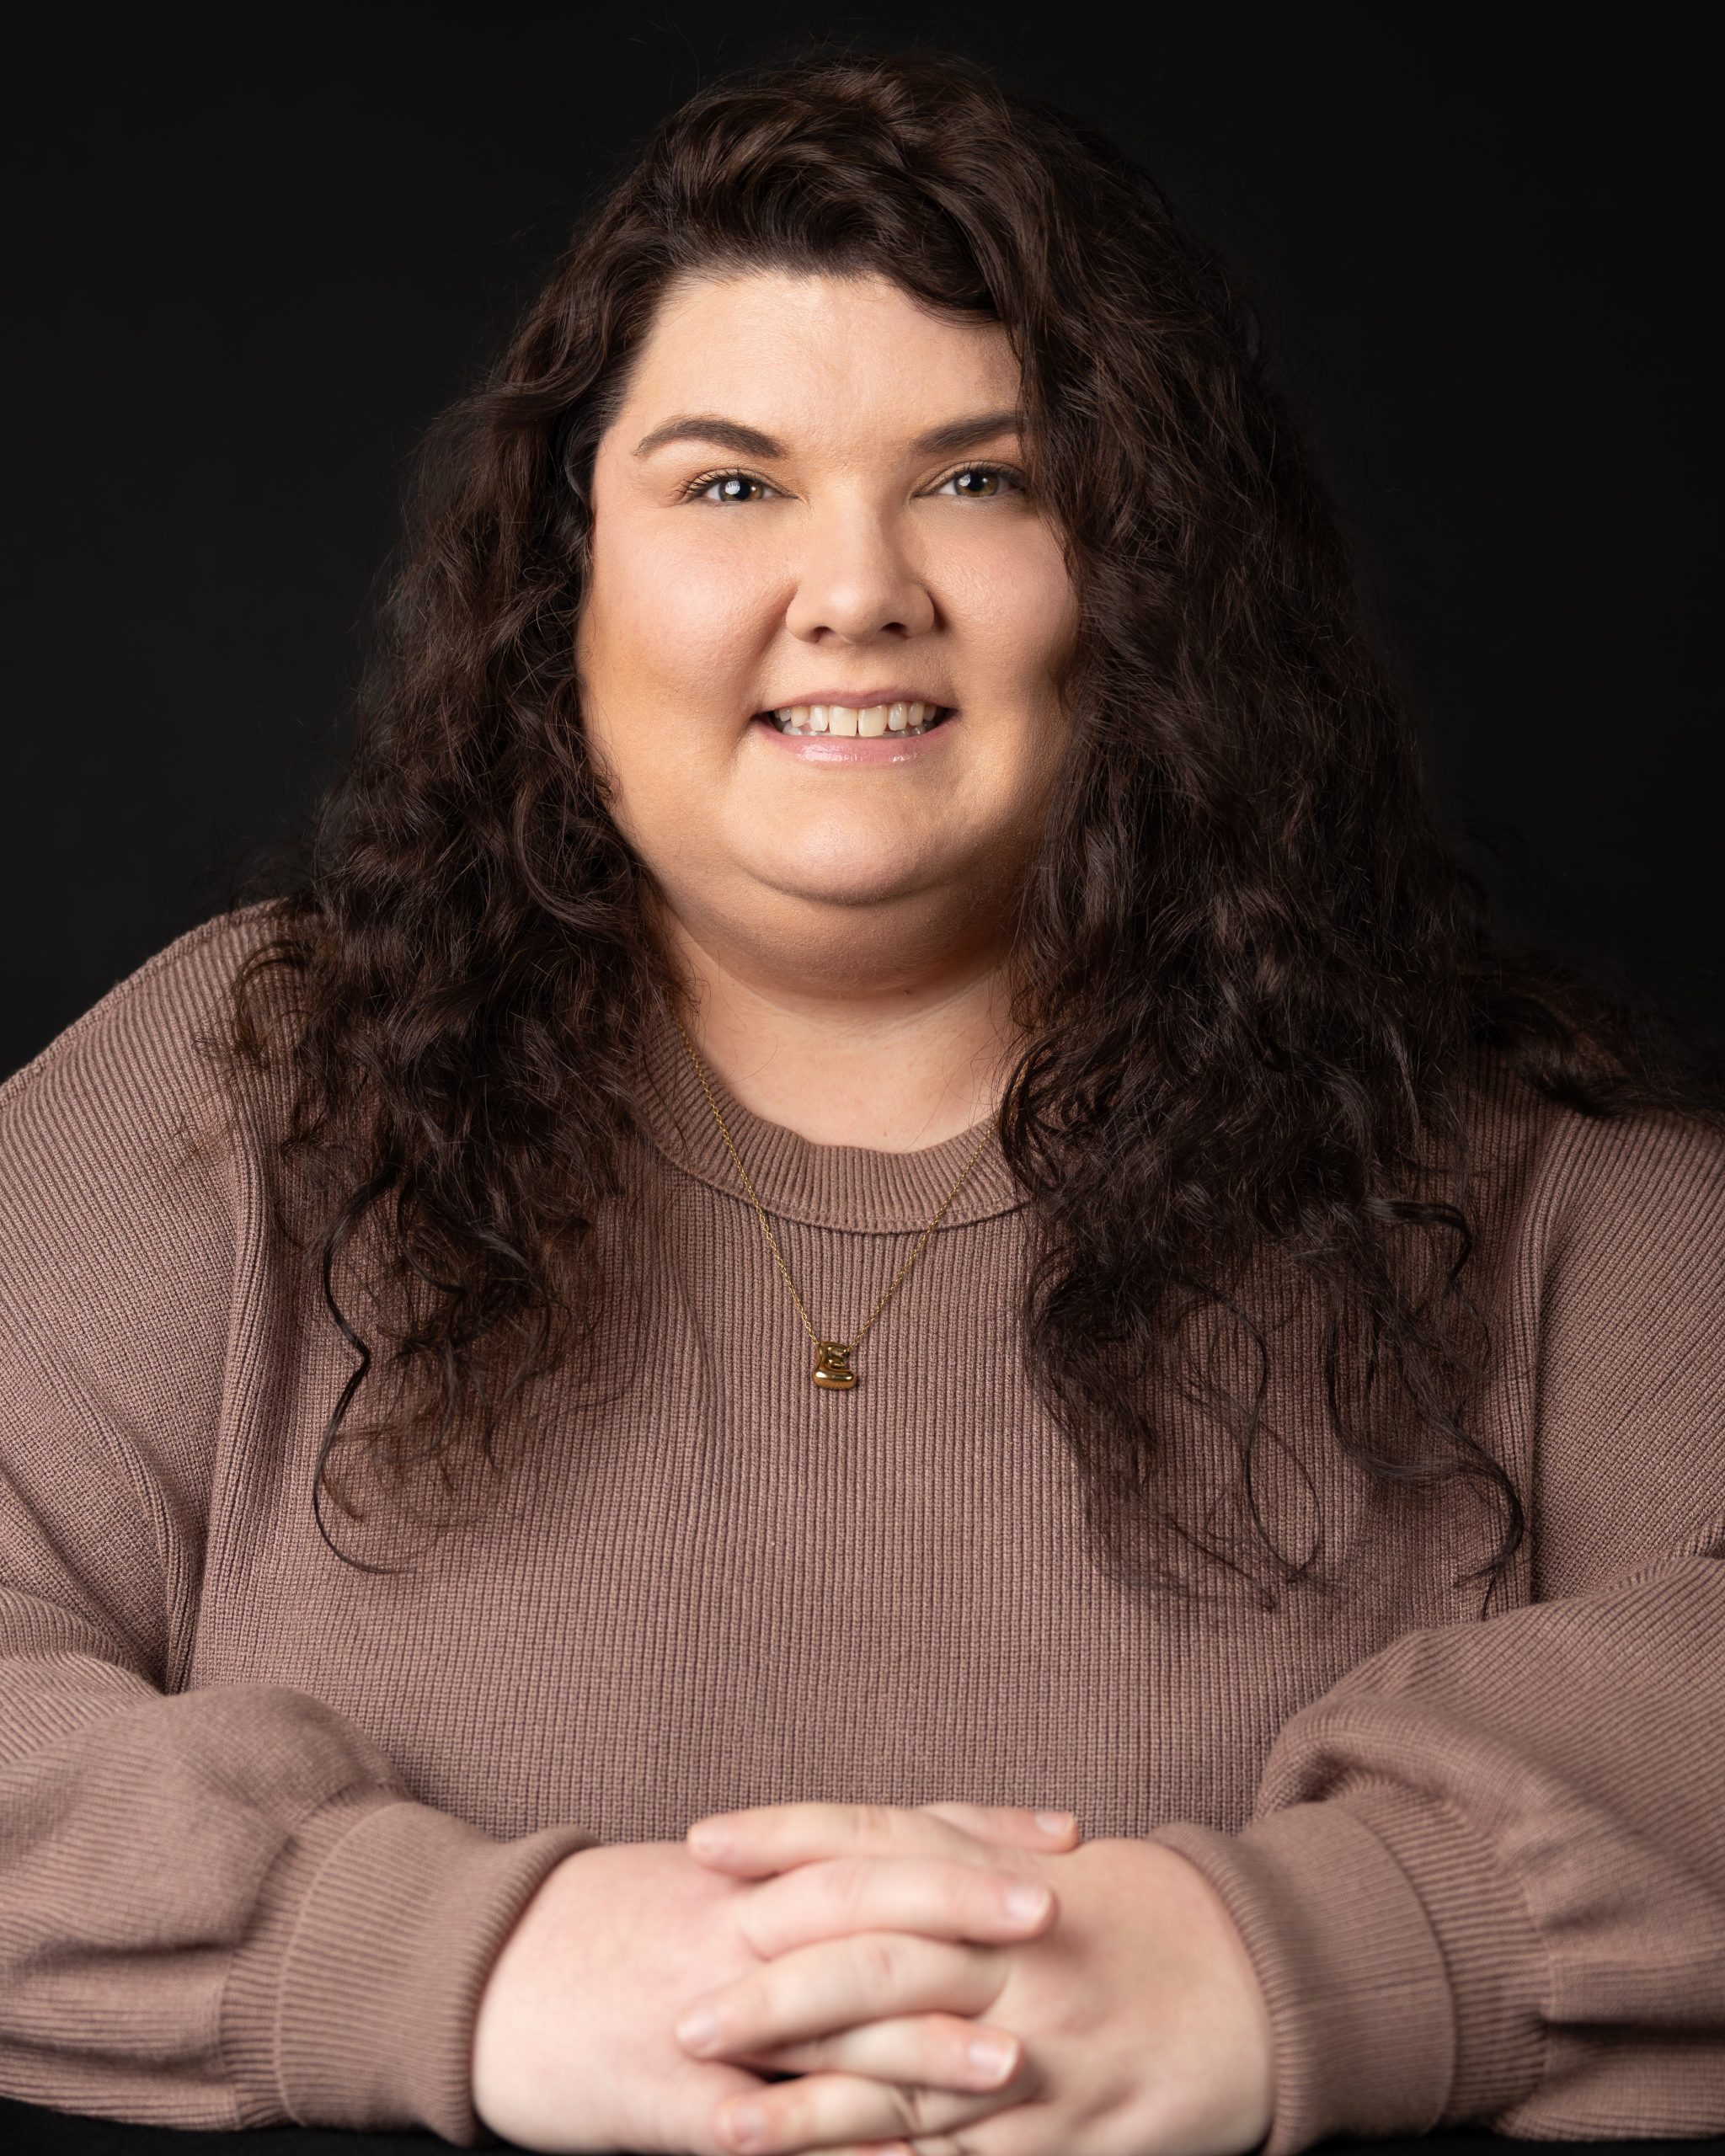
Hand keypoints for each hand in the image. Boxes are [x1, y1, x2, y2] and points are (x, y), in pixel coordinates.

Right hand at [469, 1804, 1083, 2152]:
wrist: (481, 1971)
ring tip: (1011, 2060)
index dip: (974, 1831)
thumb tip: (904, 1871)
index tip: (1065, 1834)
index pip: (883, 1836)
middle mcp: (736, 1926)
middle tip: (1055, 1913)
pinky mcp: (662, 2097)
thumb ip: (798, 1880)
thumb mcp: (704, 1884)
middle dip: (961, 1906)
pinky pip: (750, 2128)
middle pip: (862, 1902)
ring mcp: (703, 2012)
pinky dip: (823, 2147)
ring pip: (822, 2019)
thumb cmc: (605, 1926)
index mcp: (753, 1872)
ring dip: (918, 2042)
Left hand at [676, 1804, 1275, 2155]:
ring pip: (900, 2072)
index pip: (872, 1839)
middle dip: (771, 1988)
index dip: (783, 1837)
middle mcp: (1012, 1951)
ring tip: (717, 2117)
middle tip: (685, 2012)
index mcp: (1001, 1871)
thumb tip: (846, 1851)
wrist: (1266, 1983)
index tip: (701, 1843)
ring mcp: (1036, 2047)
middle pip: (871, 1959)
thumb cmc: (1142, 1913)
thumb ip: (951, 1853)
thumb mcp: (1045, 1861)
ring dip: (801, 2102)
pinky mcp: (1058, 2134)